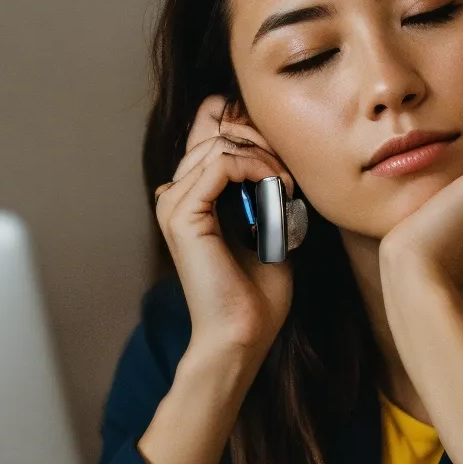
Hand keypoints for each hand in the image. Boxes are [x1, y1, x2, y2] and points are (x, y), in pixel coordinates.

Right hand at [155, 95, 294, 372]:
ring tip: (286, 185)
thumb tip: (282, 155)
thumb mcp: (267, 227)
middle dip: (260, 142)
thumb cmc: (257, 294)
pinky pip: (221, 164)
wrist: (243, 336)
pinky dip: (255, 168)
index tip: (282, 156)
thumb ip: (264, 191)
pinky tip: (276, 188)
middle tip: (289, 174)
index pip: (206, 132)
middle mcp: (173, 197)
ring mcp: (172, 205)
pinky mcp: (182, 215)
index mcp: (188, 198)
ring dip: (262, 156)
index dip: (246, 128)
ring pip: (219, 144)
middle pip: (214, 132)